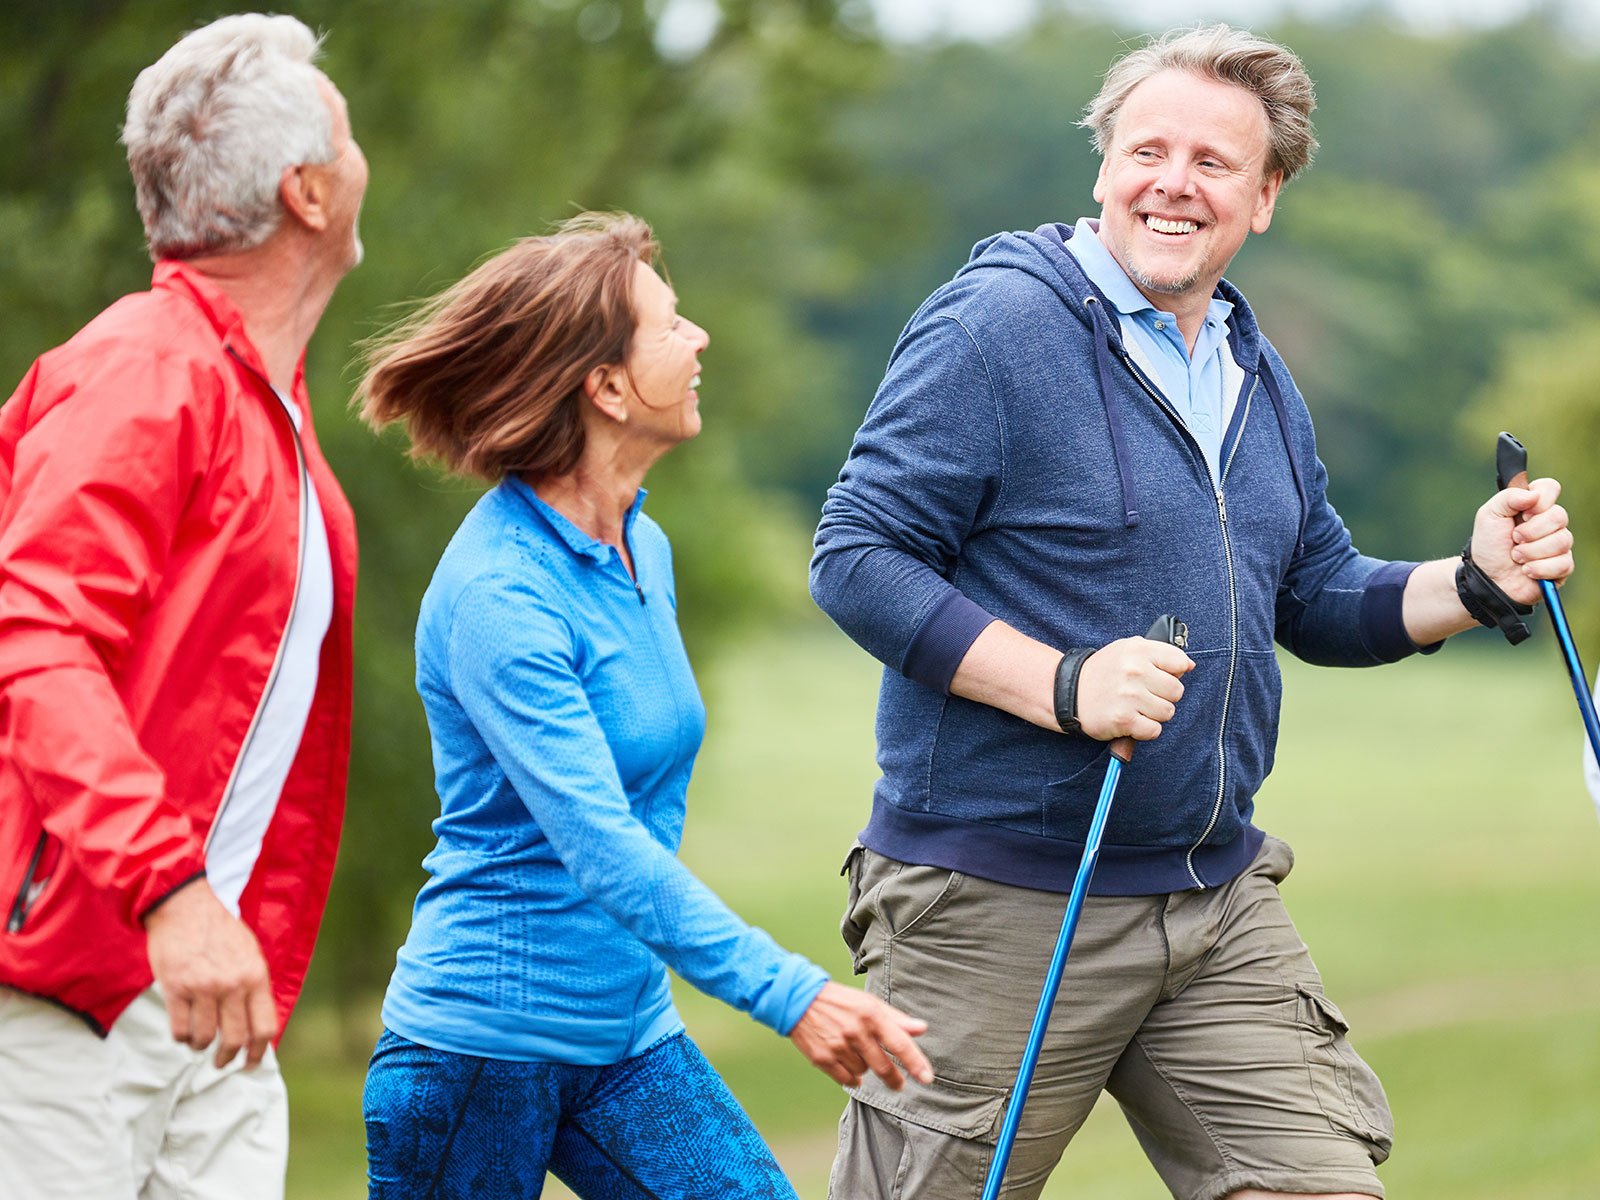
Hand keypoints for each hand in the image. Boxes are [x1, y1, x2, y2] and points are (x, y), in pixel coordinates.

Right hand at [143, 878, 276, 1068]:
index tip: (251, 1063)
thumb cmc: (220, 931)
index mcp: (256, 976)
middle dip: (227, 1058)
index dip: (259, 1052)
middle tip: (221, 1063)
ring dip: (200, 1046)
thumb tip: (256, 1025)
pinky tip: (182, 1030)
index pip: (264, 1027)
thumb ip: (254, 986)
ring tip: (197, 1042)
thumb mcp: (250, 954)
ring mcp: (203, 987)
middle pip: (234, 1039)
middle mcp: (232, 985)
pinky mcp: (176, 988)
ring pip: (204, 1038)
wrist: (186, 907)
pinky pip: (179, 1029)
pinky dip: (181, 1037)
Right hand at [788, 981, 933, 1089]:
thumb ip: (897, 1019)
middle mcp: (856, 1031)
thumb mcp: (869, 1003)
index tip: (928, 1079)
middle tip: (897, 1084)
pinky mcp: (822, 1058)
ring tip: (856, 1053)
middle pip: (883, 1067)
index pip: (899, 1044)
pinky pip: (846, 1080)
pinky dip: (851, 1077)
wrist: (799, 1000)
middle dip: (894, 1079)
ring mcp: (838, 1046)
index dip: (916, 1063)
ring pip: (863, 1073)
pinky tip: (847, 1064)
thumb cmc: (841, 1002)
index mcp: (871, 1015)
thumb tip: (922, 1029)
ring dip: (865, 1068)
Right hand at [1075, 635, 1193, 742]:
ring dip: (1154, 714)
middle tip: (1145, 695)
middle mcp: (1134, 671)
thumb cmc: (1102, 672)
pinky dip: (1145, 730)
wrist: (1068, 692)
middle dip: (1164, 696)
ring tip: (1136, 707)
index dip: (1173, 672)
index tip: (1158, 676)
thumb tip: (1189, 665)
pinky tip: (1132, 720)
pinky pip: (1154, 730)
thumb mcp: (1126, 650)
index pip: (1179, 661)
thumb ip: (1158, 652)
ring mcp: (1129, 696)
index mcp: (1138, 650)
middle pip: (1177, 691)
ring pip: (1167, 712)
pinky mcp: (1124, 719)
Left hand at [1470, 478, 1573, 605]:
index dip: (1541, 499)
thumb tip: (1534, 495)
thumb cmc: (1488, 546)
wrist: (1486, 578)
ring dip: (1532, 551)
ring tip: (1516, 557)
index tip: (1523, 513)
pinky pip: (1564, 563)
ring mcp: (1558, 545)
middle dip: (1531, 531)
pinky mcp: (1562, 567)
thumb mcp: (1489, 516)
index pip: (1550, 488)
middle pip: (1559, 516)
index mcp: (1532, 506)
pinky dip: (1540, 568)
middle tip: (1514, 539)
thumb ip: (1508, 498)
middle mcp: (1549, 523)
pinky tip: (1526, 570)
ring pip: (1562, 540)